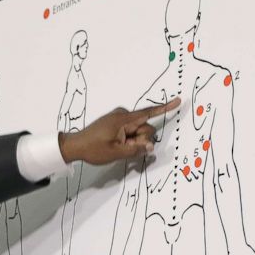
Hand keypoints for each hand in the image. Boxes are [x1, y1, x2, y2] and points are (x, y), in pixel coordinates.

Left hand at [59, 98, 180, 164]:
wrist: (75, 145)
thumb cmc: (93, 149)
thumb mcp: (116, 153)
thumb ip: (135, 149)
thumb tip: (150, 146)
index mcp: (123, 120)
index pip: (148, 113)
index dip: (165, 108)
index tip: (178, 101)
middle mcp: (123, 115)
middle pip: (144, 127)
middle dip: (141, 140)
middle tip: (125, 148)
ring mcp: (119, 118)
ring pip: (137, 131)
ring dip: (134, 141)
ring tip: (118, 148)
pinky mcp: (115, 123)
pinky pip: (130, 130)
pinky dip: (129, 139)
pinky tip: (118, 145)